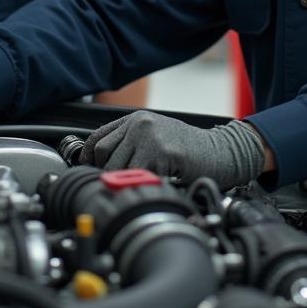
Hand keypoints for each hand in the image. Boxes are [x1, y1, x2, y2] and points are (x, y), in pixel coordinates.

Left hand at [80, 111, 265, 188]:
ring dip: (122, 183)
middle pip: (102, 153)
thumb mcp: (156, 137)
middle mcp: (139, 123)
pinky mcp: (160, 151)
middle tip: (115, 186)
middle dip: (105, 173)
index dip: (87, 156)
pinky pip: (136, 176)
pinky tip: (151, 187)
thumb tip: (102, 165)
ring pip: (116, 167)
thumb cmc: (190, 150)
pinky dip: (139, 187)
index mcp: (136, 119)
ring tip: (135, 189)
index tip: (85, 170)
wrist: (221, 152)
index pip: (98, 135)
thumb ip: (131, 144)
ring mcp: (149, 135)